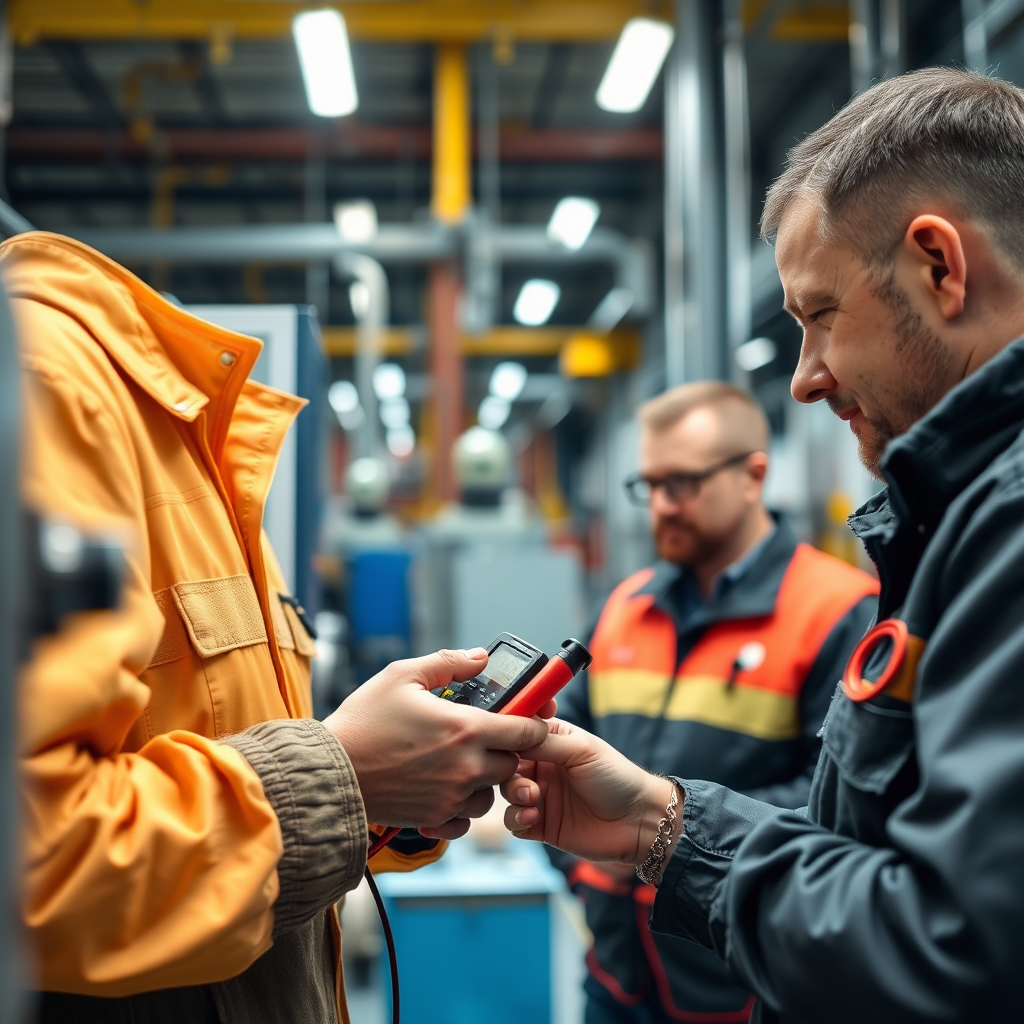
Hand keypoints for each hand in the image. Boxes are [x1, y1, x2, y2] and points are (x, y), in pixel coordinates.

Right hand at [325, 648, 548, 836]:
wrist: (329, 771)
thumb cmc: (362, 722)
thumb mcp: (402, 676)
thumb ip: (448, 662)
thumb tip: (480, 658)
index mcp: (465, 729)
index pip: (527, 730)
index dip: (533, 722)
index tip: (527, 716)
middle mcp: (466, 767)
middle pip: (513, 762)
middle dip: (505, 749)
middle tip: (484, 736)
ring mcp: (452, 796)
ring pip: (492, 791)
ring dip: (485, 778)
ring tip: (460, 761)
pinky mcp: (435, 817)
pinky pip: (468, 818)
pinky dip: (464, 806)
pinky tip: (448, 788)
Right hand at [500, 718, 676, 866]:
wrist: (638, 822)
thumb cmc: (616, 777)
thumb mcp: (581, 750)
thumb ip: (544, 742)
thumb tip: (511, 735)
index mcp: (550, 741)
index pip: (516, 733)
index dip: (505, 738)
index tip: (499, 743)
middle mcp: (542, 766)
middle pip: (505, 764)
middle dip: (507, 772)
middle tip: (527, 782)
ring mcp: (540, 796)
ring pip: (506, 793)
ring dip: (513, 795)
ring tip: (533, 800)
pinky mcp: (541, 825)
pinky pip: (513, 821)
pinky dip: (516, 819)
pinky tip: (533, 818)